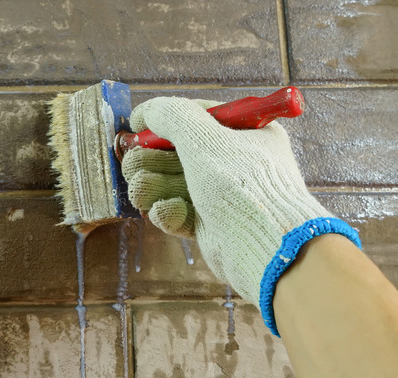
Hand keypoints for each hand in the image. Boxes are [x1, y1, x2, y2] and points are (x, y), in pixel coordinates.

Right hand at [121, 96, 334, 309]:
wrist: (264, 245)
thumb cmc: (241, 185)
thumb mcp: (204, 139)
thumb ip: (172, 117)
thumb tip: (147, 112)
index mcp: (245, 133)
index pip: (196, 117)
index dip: (163, 121)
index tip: (137, 127)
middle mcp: (234, 162)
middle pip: (177, 154)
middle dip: (149, 160)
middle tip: (132, 166)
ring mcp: (221, 195)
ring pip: (172, 184)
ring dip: (151, 186)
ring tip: (141, 191)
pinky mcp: (210, 225)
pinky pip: (179, 212)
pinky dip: (168, 212)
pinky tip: (165, 211)